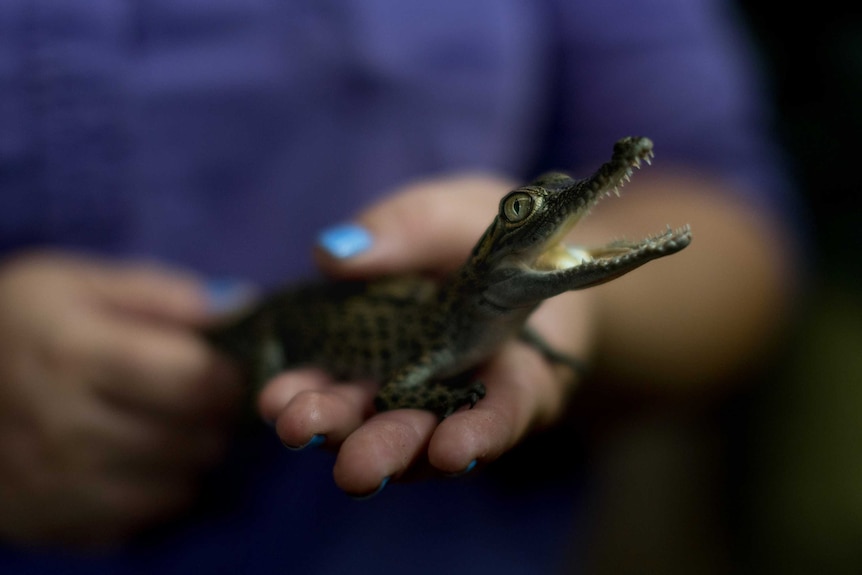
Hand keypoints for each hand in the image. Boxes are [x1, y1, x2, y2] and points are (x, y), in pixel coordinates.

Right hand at [0, 253, 241, 546]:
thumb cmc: (20, 321)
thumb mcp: (79, 282)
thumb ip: (160, 293)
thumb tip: (239, 307)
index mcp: (74, 354)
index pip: (192, 382)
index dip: (227, 375)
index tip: (225, 367)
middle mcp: (62, 426)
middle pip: (191, 440)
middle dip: (216, 419)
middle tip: (202, 398)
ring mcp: (52, 482)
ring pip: (175, 486)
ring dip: (191, 457)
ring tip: (172, 425)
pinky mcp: (46, 518)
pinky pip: (139, 519)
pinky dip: (157, 492)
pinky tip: (140, 460)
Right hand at [258, 175, 596, 495]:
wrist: (564, 242)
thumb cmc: (480, 231)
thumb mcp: (437, 214)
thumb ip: (395, 230)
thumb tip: (331, 251)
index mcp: (372, 338)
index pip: (327, 374)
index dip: (299, 390)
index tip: (272, 399)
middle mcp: (412, 379)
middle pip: (367, 414)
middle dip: (334, 426)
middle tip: (301, 431)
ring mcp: (465, 396)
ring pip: (425, 434)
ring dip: (394, 449)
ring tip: (361, 465)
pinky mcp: (521, 400)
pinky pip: (499, 420)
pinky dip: (477, 435)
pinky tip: (454, 449)